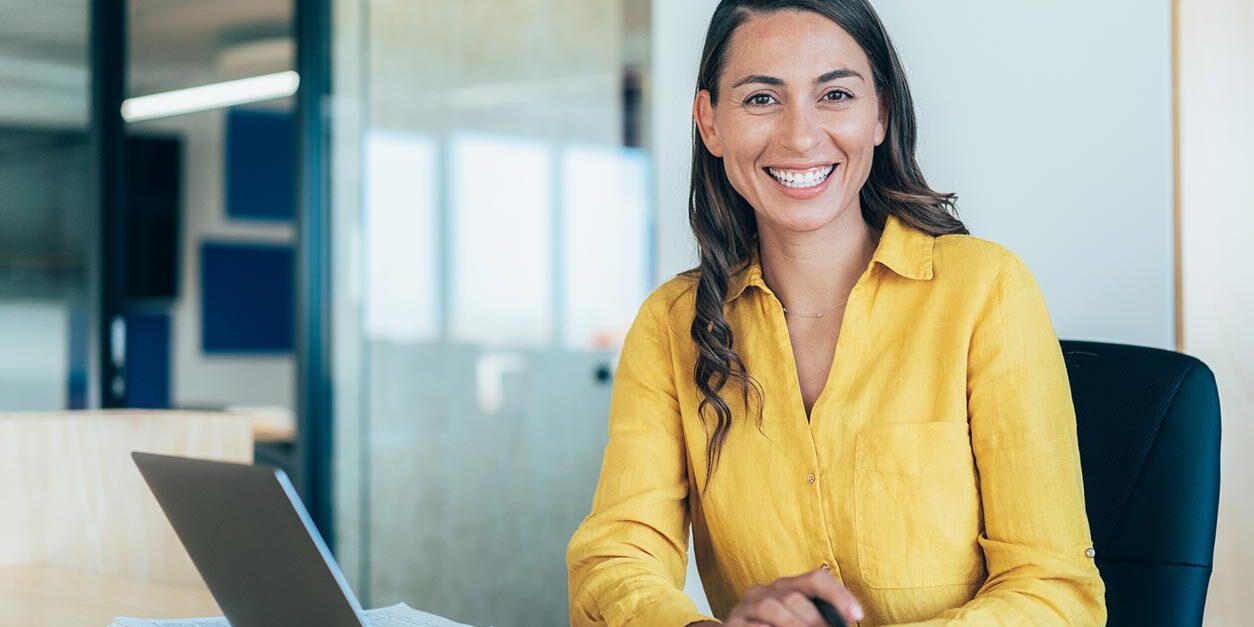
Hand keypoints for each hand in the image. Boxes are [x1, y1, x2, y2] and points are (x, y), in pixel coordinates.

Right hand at [721, 568, 863, 626]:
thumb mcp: (798, 619)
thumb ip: (818, 617)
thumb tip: (848, 620)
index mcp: (786, 587)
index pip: (815, 579)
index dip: (838, 595)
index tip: (857, 615)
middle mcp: (765, 591)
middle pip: (795, 597)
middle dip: (817, 620)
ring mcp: (746, 607)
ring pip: (773, 608)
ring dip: (794, 625)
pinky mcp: (732, 623)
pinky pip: (753, 625)